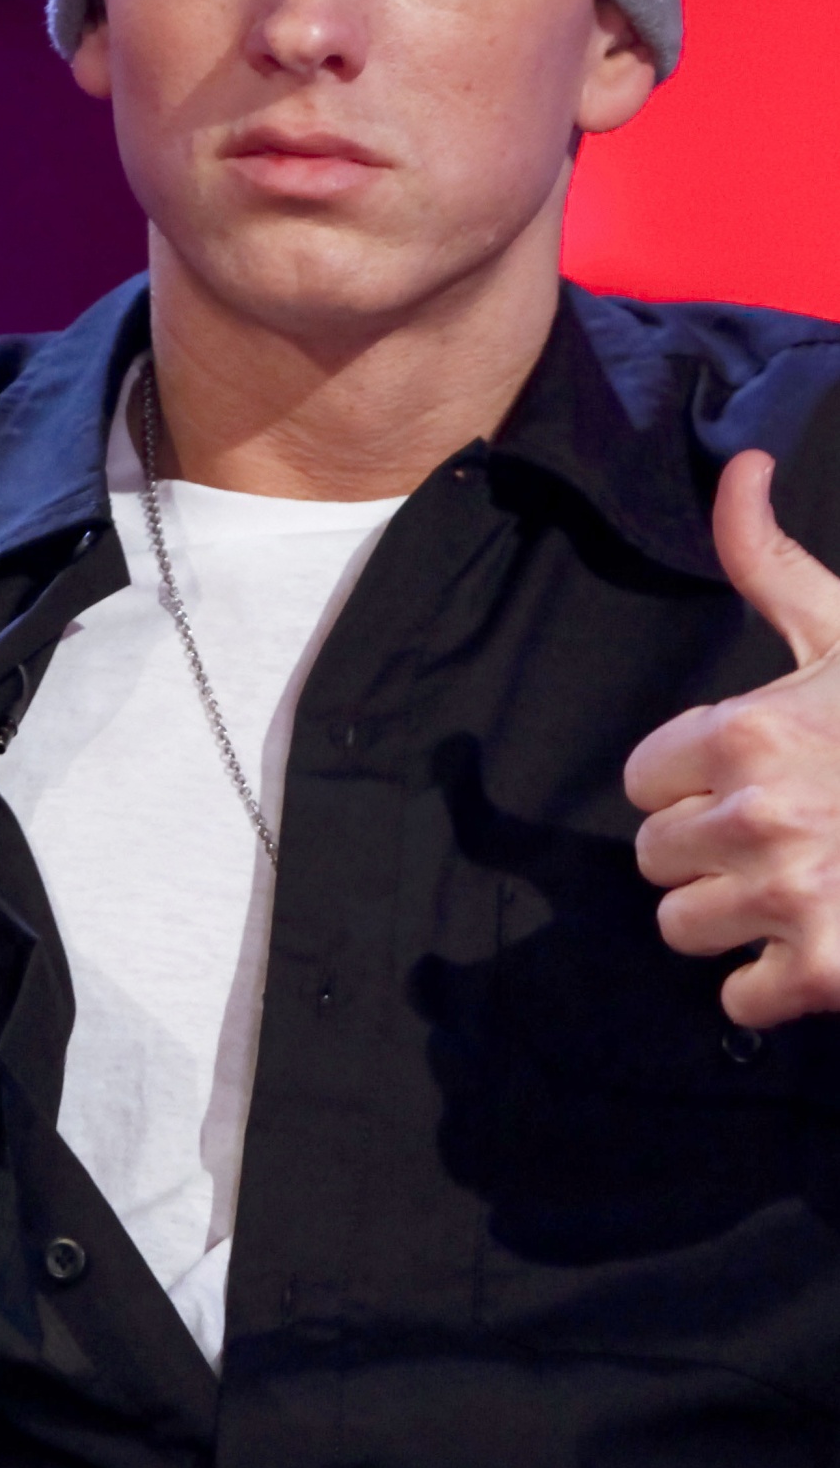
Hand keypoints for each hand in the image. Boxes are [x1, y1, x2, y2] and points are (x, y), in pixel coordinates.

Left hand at [625, 449, 839, 1027]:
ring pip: (682, 929)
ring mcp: (795, 901)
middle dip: (708, 849)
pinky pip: (737, 1002)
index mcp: (750, 733)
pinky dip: (773, 987)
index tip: (750, 775)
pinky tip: (820, 942)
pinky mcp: (828, 976)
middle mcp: (761, 818)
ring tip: (802, 884)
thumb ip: (771, 560)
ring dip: (734, 917)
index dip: (693, 779)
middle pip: (656, 858)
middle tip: (784, 832)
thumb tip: (743, 466)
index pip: (645, 780)